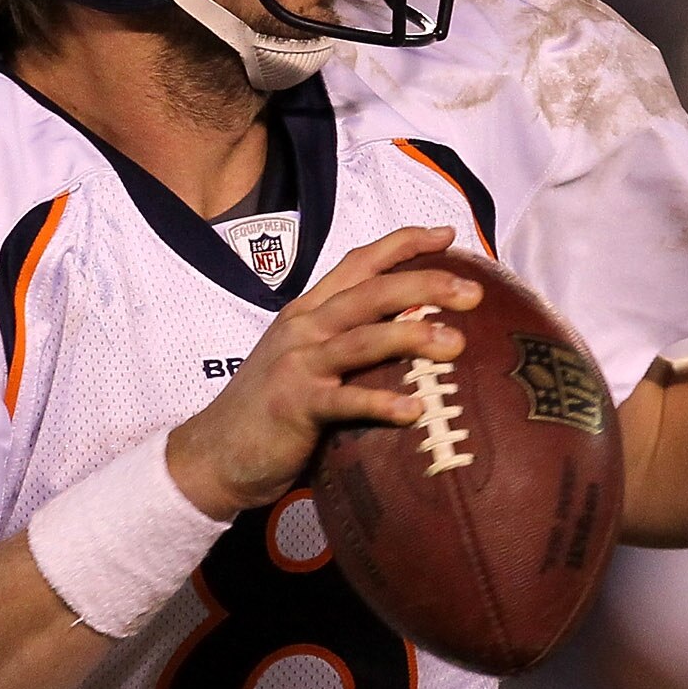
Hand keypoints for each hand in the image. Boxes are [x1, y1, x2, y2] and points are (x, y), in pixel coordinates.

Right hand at [165, 225, 480, 515]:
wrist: (214, 453)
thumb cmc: (270, 411)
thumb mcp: (305, 362)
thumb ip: (346, 343)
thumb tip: (411, 336)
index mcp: (308, 312)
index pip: (359, 263)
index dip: (404, 243)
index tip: (447, 235)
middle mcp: (304, 328)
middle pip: (371, 291)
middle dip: (426, 282)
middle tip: (474, 291)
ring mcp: (297, 364)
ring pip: (362, 338)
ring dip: (411, 335)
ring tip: (455, 342)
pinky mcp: (294, 406)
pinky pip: (345, 402)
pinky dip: (380, 403)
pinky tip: (414, 411)